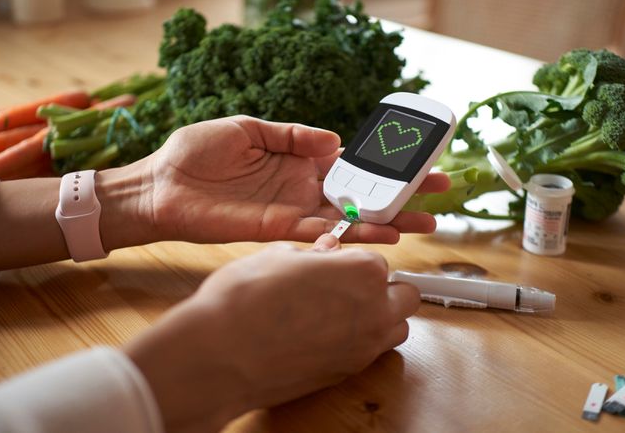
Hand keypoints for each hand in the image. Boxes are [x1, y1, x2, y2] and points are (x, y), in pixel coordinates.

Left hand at [110, 115, 448, 245]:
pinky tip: (382, 234)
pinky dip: (354, 233)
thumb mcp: (247, 127)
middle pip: (361, 190)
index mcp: (297, 157)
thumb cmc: (196, 152)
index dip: (382, 158)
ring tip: (424, 221)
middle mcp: (303, 185)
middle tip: (439, 191)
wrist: (160, 184)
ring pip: (351, 216)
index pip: (350, 159)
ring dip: (388, 218)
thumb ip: (292, 133)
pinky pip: (324, 232)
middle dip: (400, 191)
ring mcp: (295, 209)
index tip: (416, 154)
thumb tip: (335, 138)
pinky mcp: (280, 229)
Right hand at [123, 238, 419, 432]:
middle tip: (348, 286)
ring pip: (396, 328)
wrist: (220, 355)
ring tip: (343, 312)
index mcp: (362, 271)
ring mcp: (364, 346)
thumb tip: (321, 251)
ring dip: (380, 317)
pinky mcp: (348, 373)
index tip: (335, 263)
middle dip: (382, 288)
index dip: (352, 260)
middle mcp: (373, 309)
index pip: (378, 260)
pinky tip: (328, 335)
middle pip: (404, 295)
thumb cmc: (243, 301)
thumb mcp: (276, 257)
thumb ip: (311, 252)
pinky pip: (372, 353)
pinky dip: (361, 342)